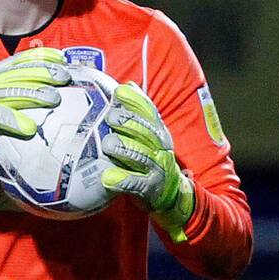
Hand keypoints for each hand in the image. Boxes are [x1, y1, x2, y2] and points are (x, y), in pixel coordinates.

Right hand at [0, 47, 71, 179]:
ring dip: (36, 94)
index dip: (42, 56)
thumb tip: (42, 84)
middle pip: (22, 72)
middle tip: (65, 77)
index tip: (61, 57)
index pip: (21, 59)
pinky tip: (30, 127)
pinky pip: (0, 116)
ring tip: (54, 98)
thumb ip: (13, 87)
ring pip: (14, 91)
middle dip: (45, 73)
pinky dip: (16, 121)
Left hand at [100, 82, 195, 240]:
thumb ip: (138, 114)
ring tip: (108, 143)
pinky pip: (136, 183)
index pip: (149, 112)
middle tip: (109, 117)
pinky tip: (107, 178)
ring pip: (141, 156)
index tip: (118, 92)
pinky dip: (122, 180)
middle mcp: (161, 148)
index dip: (134, 101)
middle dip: (128, 122)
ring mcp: (157, 168)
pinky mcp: (151, 188)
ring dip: (125, 149)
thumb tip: (126, 86)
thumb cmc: (151, 160)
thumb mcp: (149, 135)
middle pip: (146, 132)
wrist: (171, 193)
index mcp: (159, 132)